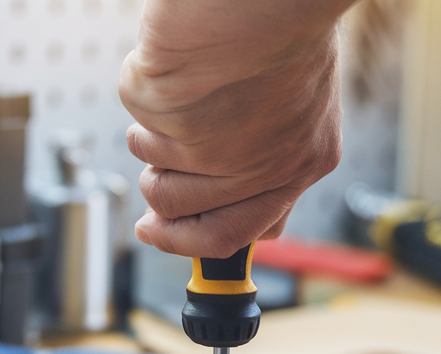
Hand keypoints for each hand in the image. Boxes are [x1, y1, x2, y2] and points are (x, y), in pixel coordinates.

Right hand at [118, 0, 351, 257]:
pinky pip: (139, 119)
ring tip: (183, 92)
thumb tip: (245, 224)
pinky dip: (147, 93)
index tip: (163, 234)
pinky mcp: (165, 117)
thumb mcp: (300, 103)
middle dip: (159, 208)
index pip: (238, 234)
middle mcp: (258, 166)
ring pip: (153, 169)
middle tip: (148, 210)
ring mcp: (208, 148)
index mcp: (301, 163)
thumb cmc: (284, 26)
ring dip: (153, 137)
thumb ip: (272, 159)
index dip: (193, 242)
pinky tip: (176, 67)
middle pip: (183, 214)